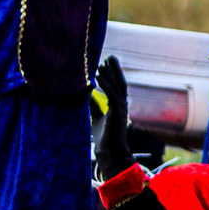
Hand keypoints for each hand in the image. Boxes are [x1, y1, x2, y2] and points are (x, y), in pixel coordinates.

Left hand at [94, 55, 134, 180]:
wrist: (109, 153)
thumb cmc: (103, 138)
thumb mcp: (95, 118)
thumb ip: (94, 106)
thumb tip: (87, 95)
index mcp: (117, 107)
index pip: (116, 87)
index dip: (112, 75)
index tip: (106, 64)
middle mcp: (122, 106)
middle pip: (119, 83)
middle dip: (114, 70)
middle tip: (110, 57)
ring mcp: (121, 108)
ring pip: (117, 86)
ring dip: (110, 74)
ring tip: (104, 62)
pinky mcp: (117, 112)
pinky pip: (112, 94)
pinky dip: (106, 84)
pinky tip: (99, 75)